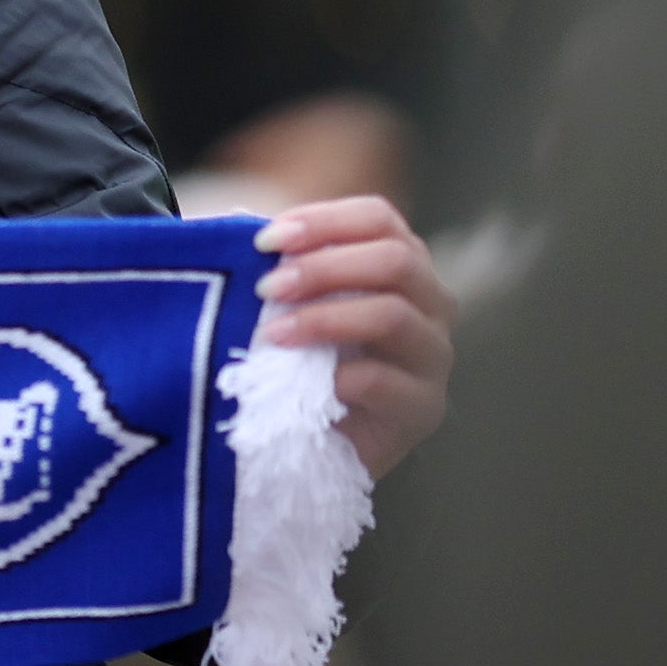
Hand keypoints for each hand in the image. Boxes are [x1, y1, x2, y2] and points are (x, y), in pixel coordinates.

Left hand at [256, 194, 452, 476]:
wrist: (313, 446)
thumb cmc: (299, 364)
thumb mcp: (287, 308)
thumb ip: (278, 270)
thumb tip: (234, 231)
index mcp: (399, 266)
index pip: (379, 219)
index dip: (325, 220)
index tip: (267, 240)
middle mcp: (429, 304)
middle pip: (396, 260)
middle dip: (323, 267)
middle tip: (266, 287)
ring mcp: (432, 356)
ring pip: (394, 314)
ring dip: (325, 318)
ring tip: (273, 333)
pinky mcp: (423, 408)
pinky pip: (390, 381)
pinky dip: (344, 376)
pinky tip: (308, 383)